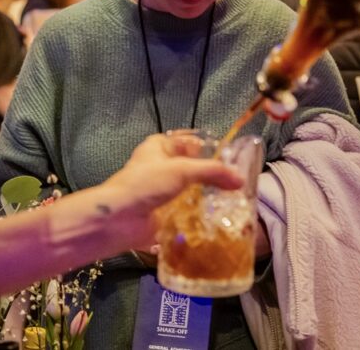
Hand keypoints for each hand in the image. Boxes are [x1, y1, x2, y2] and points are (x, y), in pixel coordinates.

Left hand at [102, 134, 243, 248]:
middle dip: (212, 176)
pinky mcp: (164, 212)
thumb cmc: (146, 184)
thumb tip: (240, 179)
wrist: (119, 219)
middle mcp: (161, 166)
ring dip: (207, 197)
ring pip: (191, 190)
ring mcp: (162, 191)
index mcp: (160, 146)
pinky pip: (187, 211)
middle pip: (193, 167)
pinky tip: (218, 218)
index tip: (234, 158)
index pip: (190, 141)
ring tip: (233, 202)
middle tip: (237, 184)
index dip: (210, 147)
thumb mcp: (182, 170)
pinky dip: (200, 214)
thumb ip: (213, 172)